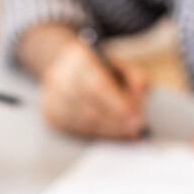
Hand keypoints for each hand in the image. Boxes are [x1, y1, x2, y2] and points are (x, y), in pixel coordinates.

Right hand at [20, 25, 148, 139]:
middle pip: (89, 106)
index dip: (117, 104)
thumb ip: (135, 77)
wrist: (64, 68)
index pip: (96, 84)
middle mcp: (59, 77)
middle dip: (116, 121)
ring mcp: (51, 98)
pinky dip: (98, 135)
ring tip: (130, 134)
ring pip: (83, 122)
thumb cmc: (99, 69)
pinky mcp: (50, 116)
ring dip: (109, 131)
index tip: (137, 117)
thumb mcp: (120, 65)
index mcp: (78, 58)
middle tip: (138, 129)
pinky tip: (114, 135)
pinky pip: (76, 131)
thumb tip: (143, 92)